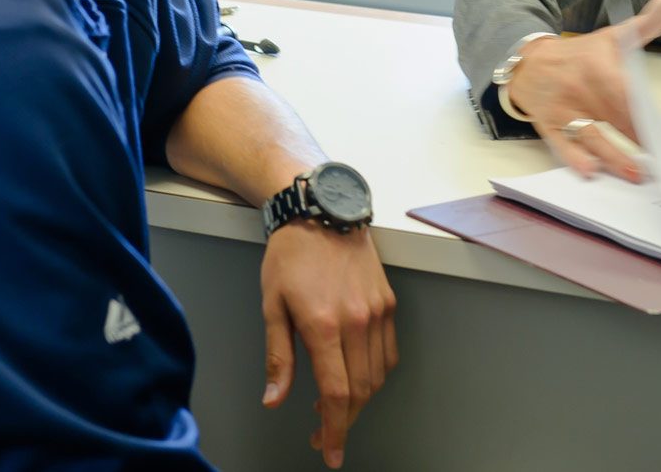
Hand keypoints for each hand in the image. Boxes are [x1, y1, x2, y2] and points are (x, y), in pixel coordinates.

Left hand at [259, 221, 397, 468]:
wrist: (321, 212)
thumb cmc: (290, 257)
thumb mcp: (272, 306)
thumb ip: (278, 358)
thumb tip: (274, 401)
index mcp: (324, 326)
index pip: (337, 394)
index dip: (336, 430)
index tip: (331, 453)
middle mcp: (358, 322)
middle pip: (362, 391)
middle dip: (345, 420)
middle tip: (324, 432)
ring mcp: (378, 312)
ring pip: (378, 375)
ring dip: (360, 399)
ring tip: (335, 404)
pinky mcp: (388, 303)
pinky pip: (388, 352)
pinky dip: (376, 373)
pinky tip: (357, 375)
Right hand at [503, 0, 660, 180]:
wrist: (528, 62)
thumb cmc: (577, 55)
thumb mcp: (610, 36)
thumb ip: (643, 24)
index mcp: (597, 67)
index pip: (626, 93)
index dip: (644, 113)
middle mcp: (580, 89)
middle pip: (614, 118)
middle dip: (637, 140)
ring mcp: (563, 110)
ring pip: (592, 135)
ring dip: (613, 156)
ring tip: (635, 174)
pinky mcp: (549, 126)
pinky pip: (562, 144)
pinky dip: (574, 157)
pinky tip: (589, 170)